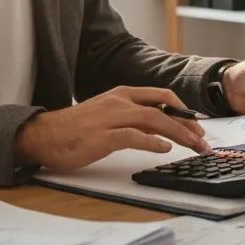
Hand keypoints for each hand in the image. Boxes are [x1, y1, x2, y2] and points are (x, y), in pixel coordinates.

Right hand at [14, 86, 210, 170]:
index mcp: (121, 94)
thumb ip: (133, 120)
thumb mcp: (109, 117)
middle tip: (202, 140)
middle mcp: (119, 102)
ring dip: (178, 134)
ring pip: (153, 120)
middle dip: (187, 124)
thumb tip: (162, 131)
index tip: (196, 125)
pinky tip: (164, 150)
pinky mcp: (101, 136)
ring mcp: (110, 118)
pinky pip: (133, 137)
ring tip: (192, 146)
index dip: (183, 110)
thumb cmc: (76, 128)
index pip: (161, 96)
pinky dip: (152, 143)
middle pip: (163, 108)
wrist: (43, 135)